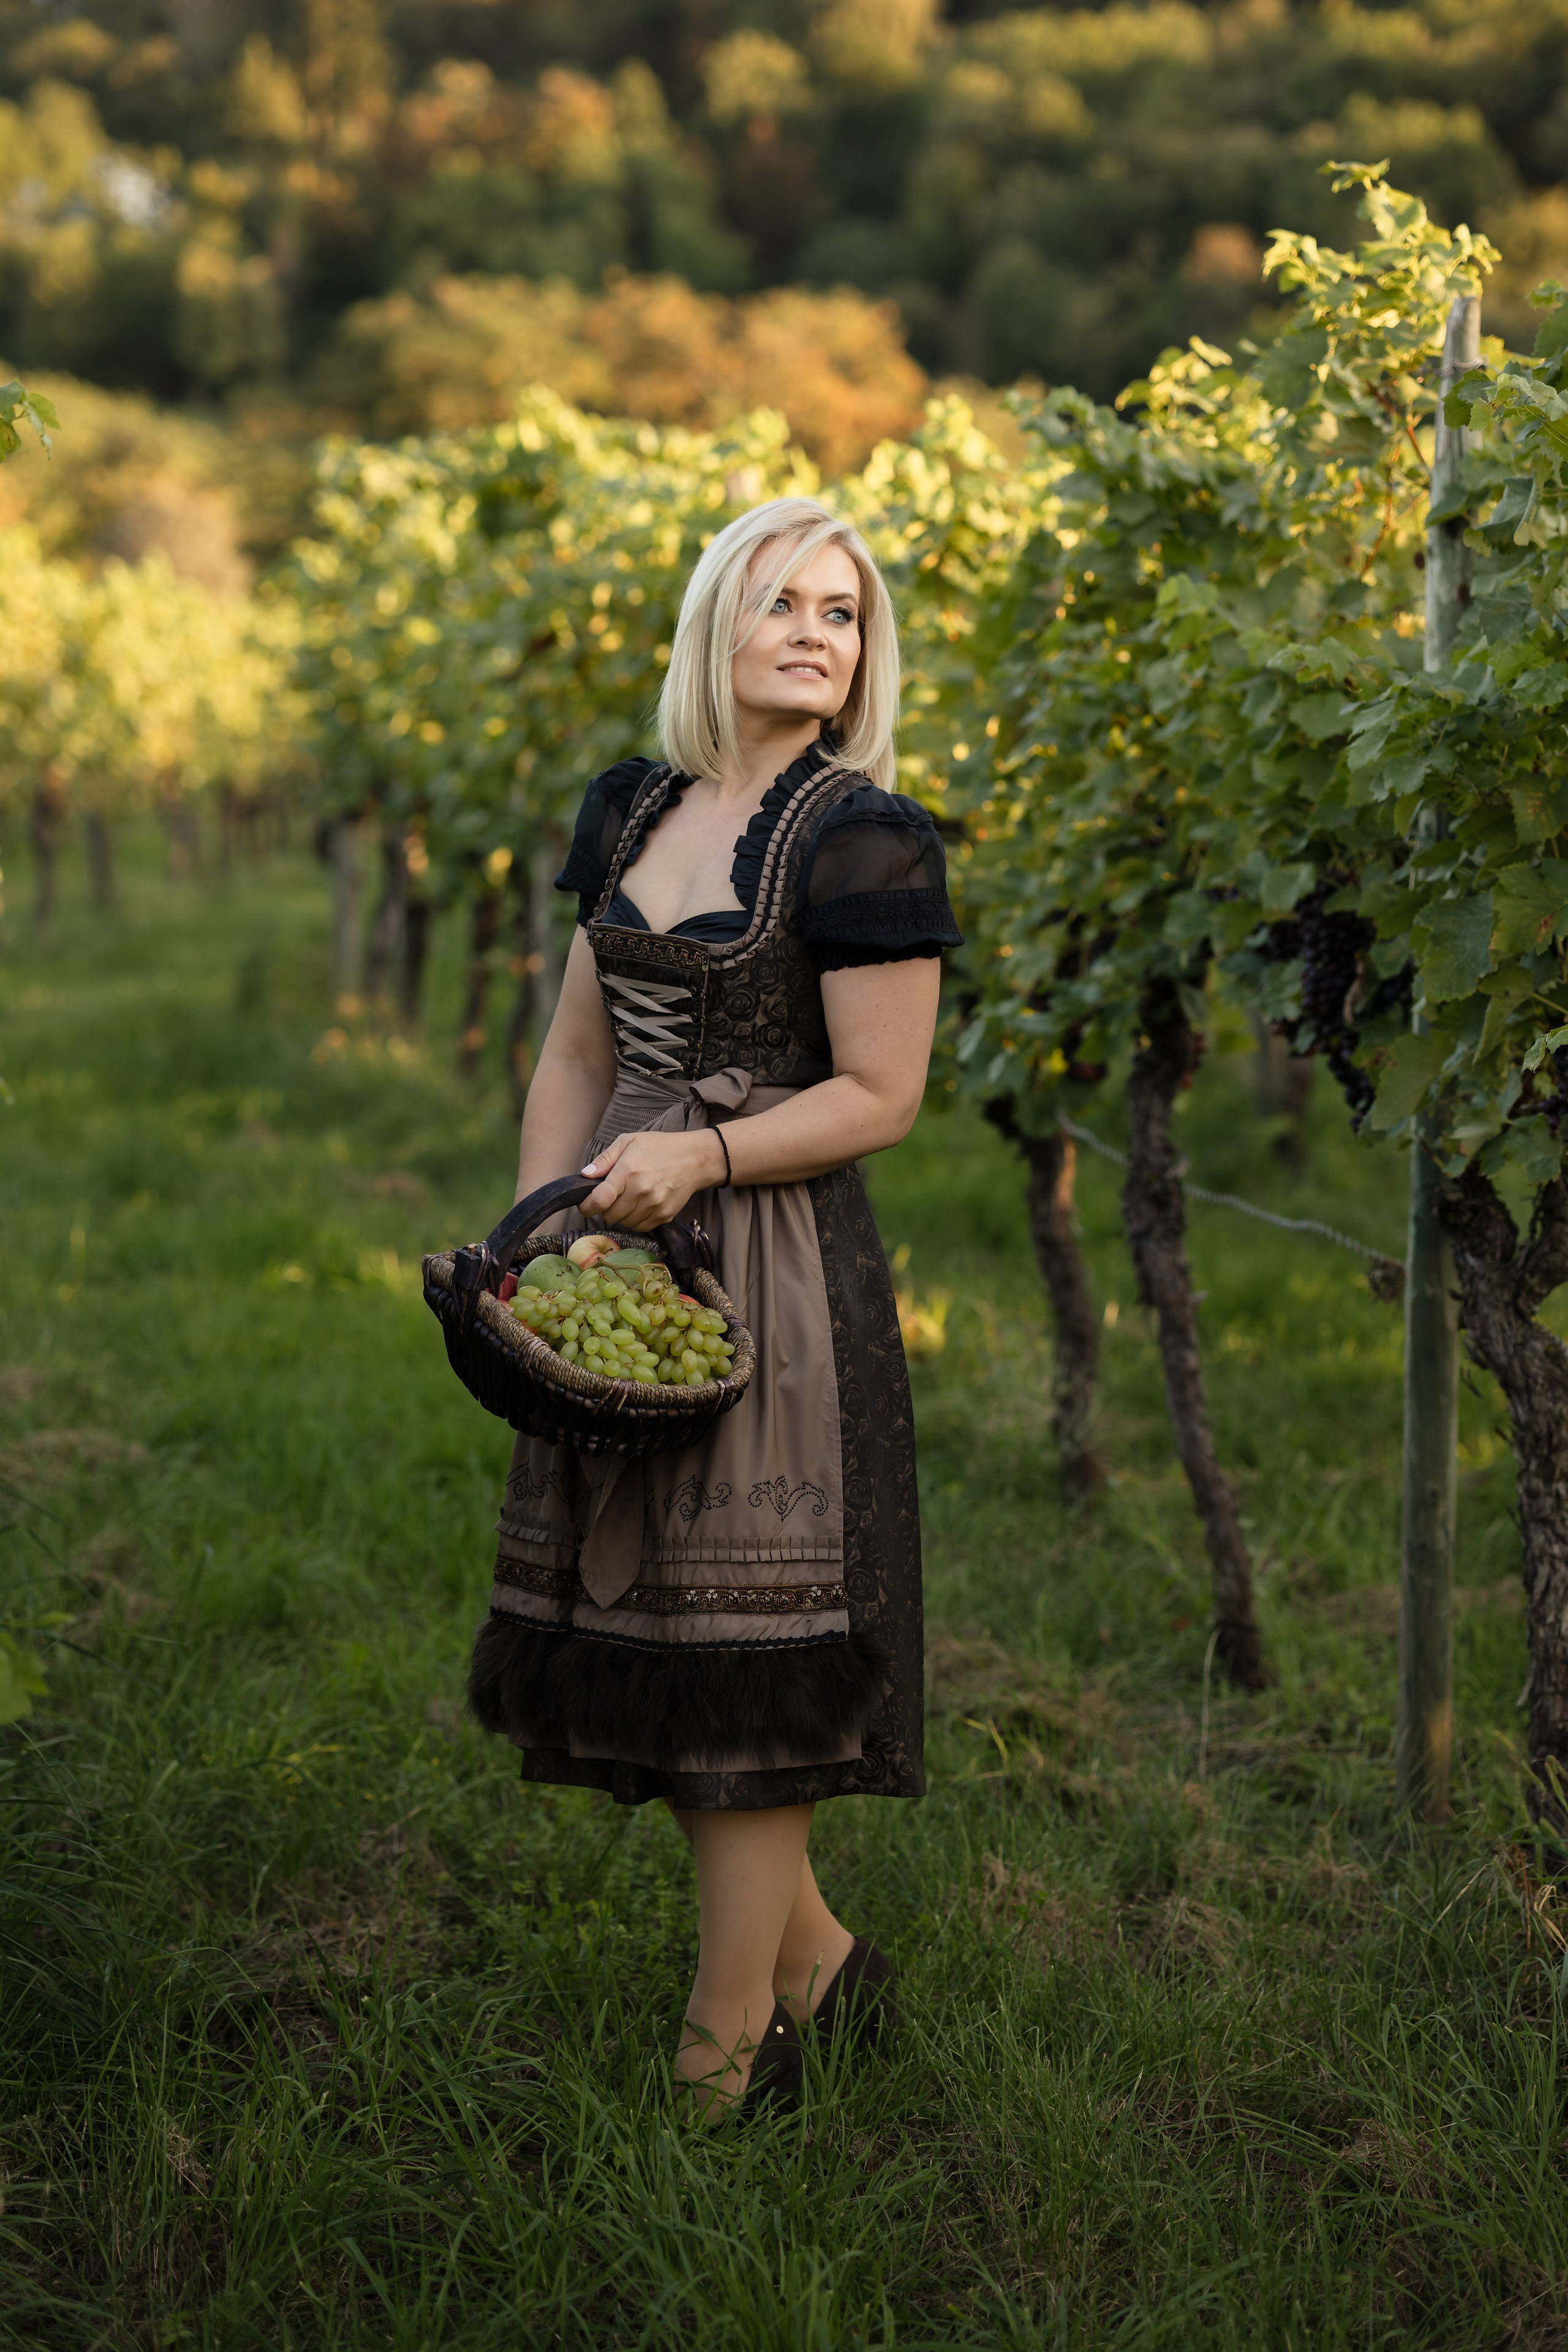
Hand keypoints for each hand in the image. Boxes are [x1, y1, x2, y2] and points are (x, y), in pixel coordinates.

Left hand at [581, 1129, 727, 1228]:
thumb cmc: (660, 1147)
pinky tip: (641, 1205)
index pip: (599, 1200)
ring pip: (625, 1223)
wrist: (695, 1159)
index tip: (585, 1206)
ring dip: (622, 1215)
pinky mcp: (664, 1215)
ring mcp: (654, 1205)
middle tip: (613, 1197)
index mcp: (628, 1172)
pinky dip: (636, 1220)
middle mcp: (640, 1191)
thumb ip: (605, 1159)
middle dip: (606, 1208)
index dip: (587, 1207)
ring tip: (629, 1199)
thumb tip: (585, 1175)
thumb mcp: (629, 1142)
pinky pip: (641, 1227)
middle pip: (610, 1215)